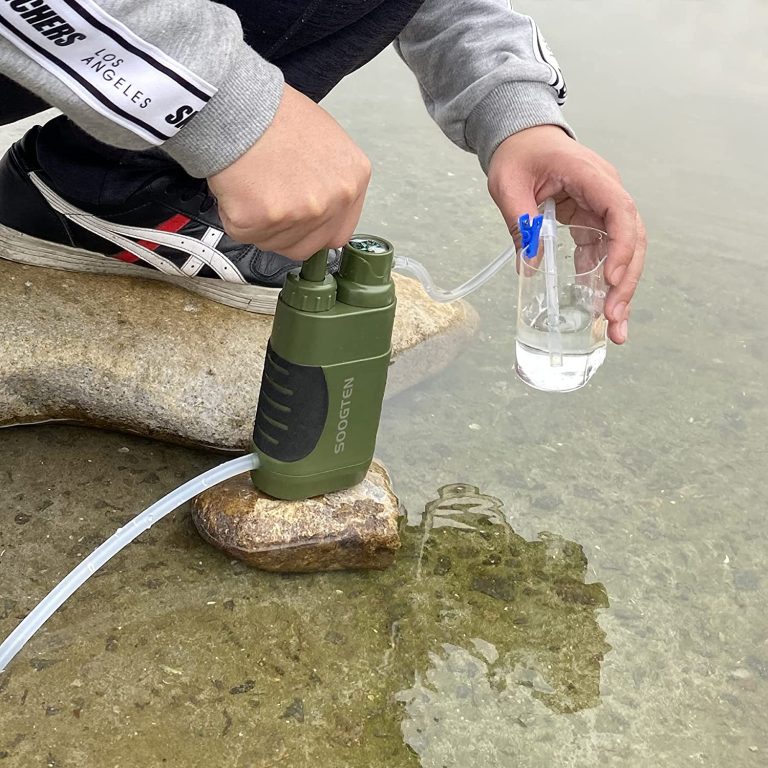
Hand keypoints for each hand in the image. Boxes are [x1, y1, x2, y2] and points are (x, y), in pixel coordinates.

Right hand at [208, 84, 370, 259]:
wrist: (236, 102)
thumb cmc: (274, 114)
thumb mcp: (326, 142)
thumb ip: (331, 182)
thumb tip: (322, 210)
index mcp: (352, 180)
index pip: (338, 234)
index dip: (313, 230)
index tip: (298, 220)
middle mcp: (332, 201)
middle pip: (306, 246)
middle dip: (285, 231)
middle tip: (268, 200)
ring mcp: (299, 213)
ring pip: (274, 243)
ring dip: (260, 224)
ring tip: (253, 186)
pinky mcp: (261, 219)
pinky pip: (245, 233)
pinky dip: (235, 216)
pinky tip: (238, 187)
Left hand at [487, 125, 645, 343]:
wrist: (522, 138)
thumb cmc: (517, 154)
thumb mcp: (508, 185)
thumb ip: (519, 222)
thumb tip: (528, 266)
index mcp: (589, 175)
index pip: (620, 210)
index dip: (621, 246)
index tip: (610, 278)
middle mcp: (605, 192)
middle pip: (631, 237)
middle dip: (626, 280)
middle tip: (614, 317)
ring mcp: (601, 208)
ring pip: (623, 250)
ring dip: (620, 288)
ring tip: (614, 325)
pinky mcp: (591, 221)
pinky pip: (602, 253)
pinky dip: (601, 280)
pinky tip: (597, 307)